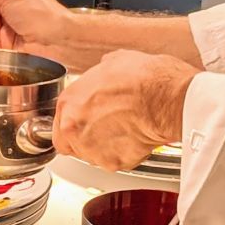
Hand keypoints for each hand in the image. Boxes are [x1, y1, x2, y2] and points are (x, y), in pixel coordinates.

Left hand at [53, 50, 197, 171]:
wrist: (165, 97)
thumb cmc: (143, 78)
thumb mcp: (114, 61)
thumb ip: (100, 73)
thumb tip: (106, 70)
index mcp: (69, 101)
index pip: (59, 124)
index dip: (76, 122)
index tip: (87, 122)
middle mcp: (74, 127)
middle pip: (70, 145)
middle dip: (85, 139)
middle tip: (106, 130)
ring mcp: (91, 148)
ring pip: (92, 156)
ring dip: (105, 147)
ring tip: (124, 130)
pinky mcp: (113, 163)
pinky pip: (115, 162)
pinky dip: (125, 154)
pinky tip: (136, 137)